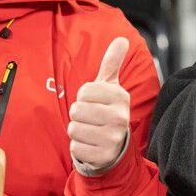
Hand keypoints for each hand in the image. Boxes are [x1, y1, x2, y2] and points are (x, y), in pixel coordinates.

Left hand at [68, 37, 130, 170]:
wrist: (116, 146)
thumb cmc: (107, 110)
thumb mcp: (111, 87)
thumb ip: (112, 63)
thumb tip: (122, 39)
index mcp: (120, 97)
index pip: (84, 91)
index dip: (84, 97)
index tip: (94, 102)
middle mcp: (119, 117)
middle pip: (76, 110)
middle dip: (78, 115)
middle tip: (91, 119)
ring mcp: (113, 138)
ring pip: (73, 129)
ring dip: (77, 131)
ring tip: (91, 131)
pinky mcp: (104, 156)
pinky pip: (75, 147)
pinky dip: (79, 147)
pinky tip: (91, 145)